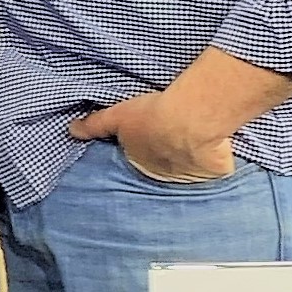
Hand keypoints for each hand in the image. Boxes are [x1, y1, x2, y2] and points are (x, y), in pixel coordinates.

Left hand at [69, 93, 237, 183]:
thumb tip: (72, 130)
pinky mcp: (216, 171)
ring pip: (190, 168)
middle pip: (164, 167)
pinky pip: (217, 168)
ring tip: (196, 141)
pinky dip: (218, 160)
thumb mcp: (117, 116)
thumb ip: (95, 125)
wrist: (190, 119)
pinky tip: (219, 148)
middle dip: (167, 159)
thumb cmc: (152, 116)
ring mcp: (192, 175)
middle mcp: (164, 174)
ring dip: (191, 159)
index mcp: (141, 163)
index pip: (139, 159)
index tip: (150, 140)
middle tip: (173, 139)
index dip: (143, 149)